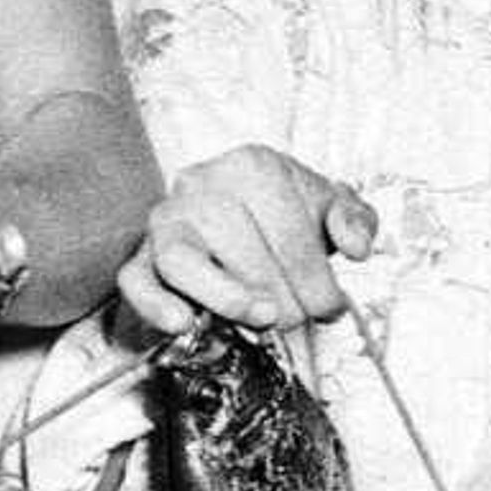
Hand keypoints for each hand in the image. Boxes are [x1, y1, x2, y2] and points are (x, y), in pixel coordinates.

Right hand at [116, 145, 376, 336]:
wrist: (236, 213)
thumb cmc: (285, 216)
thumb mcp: (329, 207)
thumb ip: (354, 219)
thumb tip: (356, 246)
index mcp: (254, 166)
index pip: (285, 224)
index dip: (314, 275)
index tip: (329, 306)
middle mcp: (203, 186)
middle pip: (238, 244)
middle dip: (280, 294)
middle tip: (299, 318)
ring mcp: (166, 221)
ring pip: (181, 259)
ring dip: (226, 297)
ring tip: (260, 320)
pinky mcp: (140, 255)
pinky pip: (135, 279)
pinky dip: (155, 305)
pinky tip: (183, 324)